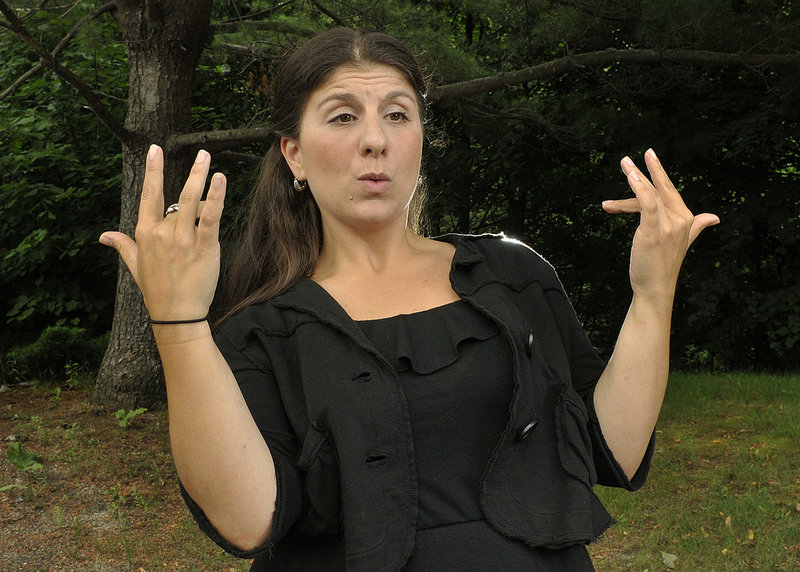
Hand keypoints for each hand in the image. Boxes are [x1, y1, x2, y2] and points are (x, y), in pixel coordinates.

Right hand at [99, 145, 225, 320]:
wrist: (176, 314)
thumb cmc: (157, 290)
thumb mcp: (135, 266)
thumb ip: (122, 246)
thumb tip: (104, 236)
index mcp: (145, 233)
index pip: (148, 195)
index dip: (152, 171)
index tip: (154, 150)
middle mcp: (162, 233)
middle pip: (179, 198)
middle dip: (193, 174)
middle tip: (203, 152)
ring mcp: (183, 240)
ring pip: (193, 202)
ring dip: (202, 178)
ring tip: (209, 160)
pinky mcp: (203, 248)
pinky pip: (210, 218)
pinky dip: (217, 199)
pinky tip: (221, 182)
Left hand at [602, 149, 718, 301]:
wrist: (656, 287)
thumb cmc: (663, 265)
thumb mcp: (682, 242)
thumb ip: (696, 227)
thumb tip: (714, 217)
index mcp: (686, 219)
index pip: (669, 191)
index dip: (658, 174)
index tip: (649, 157)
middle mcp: (679, 219)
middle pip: (660, 189)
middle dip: (646, 170)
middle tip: (626, 159)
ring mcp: (668, 225)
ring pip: (650, 194)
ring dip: (634, 177)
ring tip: (624, 164)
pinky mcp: (653, 231)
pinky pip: (647, 203)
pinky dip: (638, 189)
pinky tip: (631, 178)